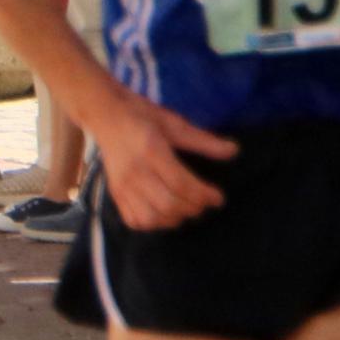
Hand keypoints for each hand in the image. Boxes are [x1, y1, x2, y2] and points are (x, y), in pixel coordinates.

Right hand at [81, 88, 241, 230]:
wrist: (104, 114)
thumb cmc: (142, 115)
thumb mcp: (175, 123)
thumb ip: (204, 141)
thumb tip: (234, 151)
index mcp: (152, 151)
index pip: (181, 184)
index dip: (204, 195)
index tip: (219, 197)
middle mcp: (135, 172)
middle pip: (168, 204)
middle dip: (193, 208)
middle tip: (205, 203)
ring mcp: (122, 186)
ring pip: (151, 218)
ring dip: (175, 219)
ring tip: (187, 209)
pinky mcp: (114, 194)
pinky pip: (135, 221)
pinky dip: (154, 224)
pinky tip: (165, 214)